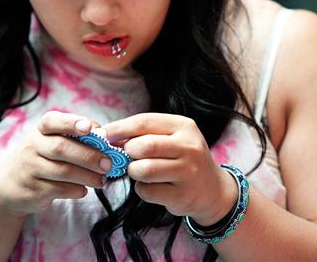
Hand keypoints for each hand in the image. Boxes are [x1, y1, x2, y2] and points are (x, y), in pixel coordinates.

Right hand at [0, 111, 111, 216]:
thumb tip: (107, 140)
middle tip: (108, 164)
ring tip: (101, 180)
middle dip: (89, 156)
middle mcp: (32, 147)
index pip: (53, 121)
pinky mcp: (32, 190)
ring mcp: (30, 169)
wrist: (8, 187)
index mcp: (40, 131)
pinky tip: (84, 190)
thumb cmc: (40, 159)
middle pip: (62, 148)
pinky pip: (59, 190)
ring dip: (87, 176)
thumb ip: (75, 139)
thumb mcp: (50, 143)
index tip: (89, 128)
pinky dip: (76, 190)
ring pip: (63, 171)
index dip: (71, 123)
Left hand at [102, 113, 236, 224]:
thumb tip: (109, 136)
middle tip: (127, 157)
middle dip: (128, 152)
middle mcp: (189, 147)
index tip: (104, 135)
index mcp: (184, 126)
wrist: (212, 190)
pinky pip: (147, 191)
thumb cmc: (182, 159)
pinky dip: (141, 189)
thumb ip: (144, 134)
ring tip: (139, 171)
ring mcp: (188, 172)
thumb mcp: (171, 138)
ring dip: (133, 171)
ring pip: (144, 170)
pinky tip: (151, 186)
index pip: (144, 122)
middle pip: (144, 146)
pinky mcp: (182, 196)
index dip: (120, 128)